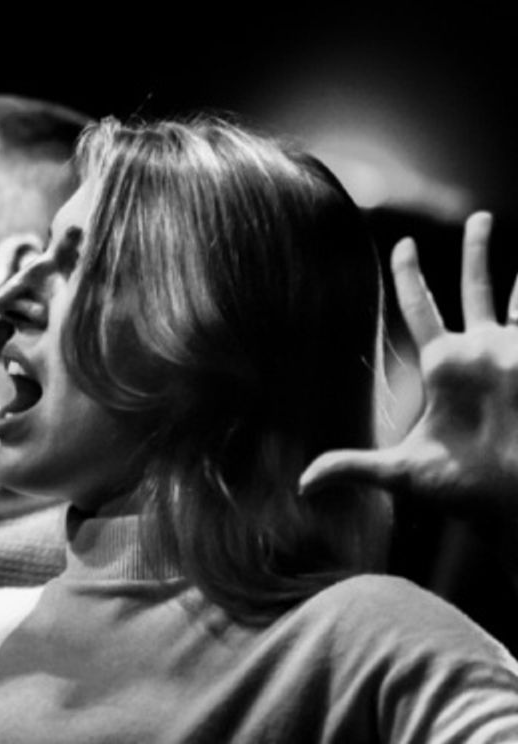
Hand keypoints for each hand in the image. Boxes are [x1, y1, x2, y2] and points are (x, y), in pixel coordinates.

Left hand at [300, 212, 517, 519]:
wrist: (516, 503)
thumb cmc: (466, 491)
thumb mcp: (403, 473)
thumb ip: (353, 467)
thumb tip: (301, 485)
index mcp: (445, 367)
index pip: (422, 309)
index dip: (412, 277)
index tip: (404, 245)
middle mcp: (481, 352)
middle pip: (475, 287)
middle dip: (479, 251)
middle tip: (481, 217)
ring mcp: (514, 355)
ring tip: (510, 224)